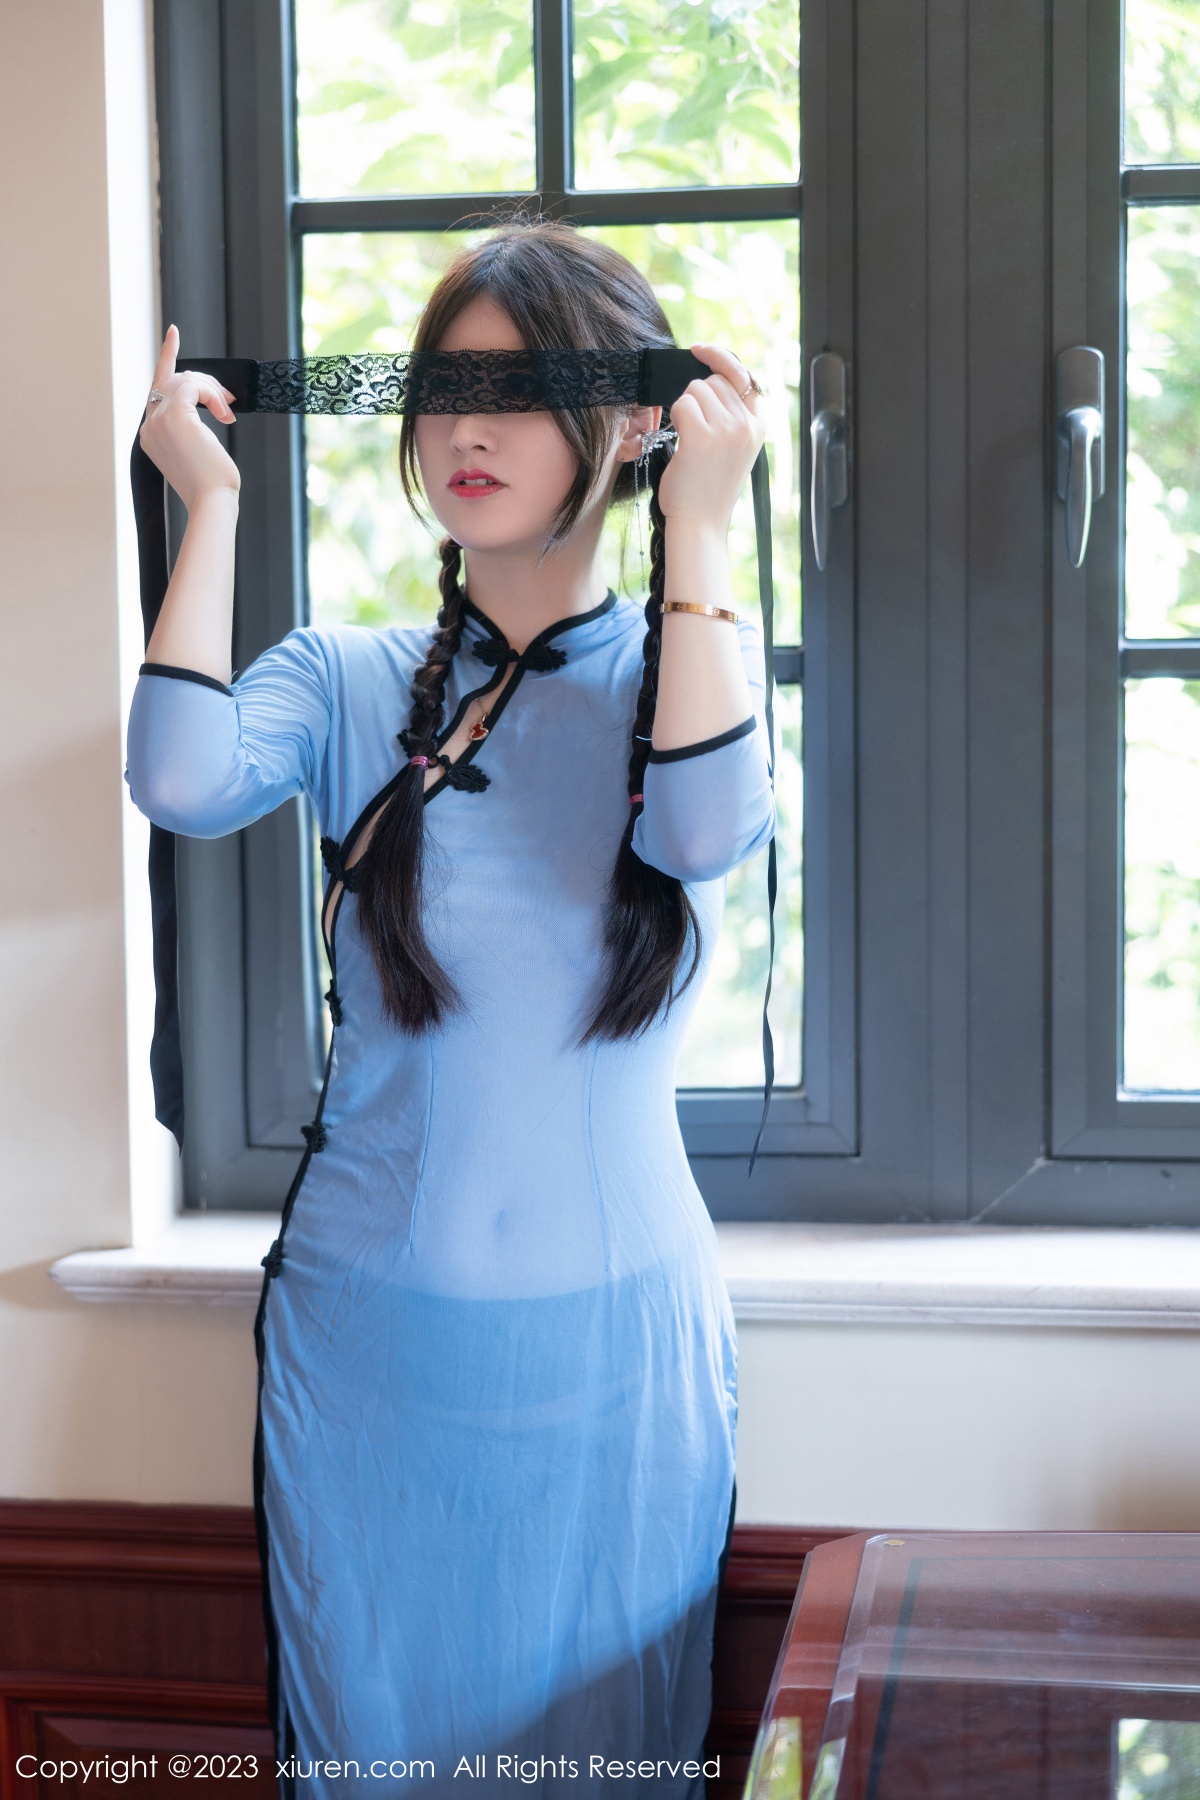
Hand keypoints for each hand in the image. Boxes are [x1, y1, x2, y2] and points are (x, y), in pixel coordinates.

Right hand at [138, 325, 239, 510]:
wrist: (212, 501)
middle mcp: (148, 426)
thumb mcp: (198, 453)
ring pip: (184, 380)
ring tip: (227, 410)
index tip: (174, 333)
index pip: (156, 390)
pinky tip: (224, 413)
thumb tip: (212, 404)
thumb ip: (193, 428)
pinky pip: (192, 386)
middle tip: (226, 400)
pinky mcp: (174, 415)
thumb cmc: (212, 486)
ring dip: (212, 390)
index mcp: (151, 436)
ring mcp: (157, 420)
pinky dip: (212, 394)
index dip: (166, 359)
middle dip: (202, 382)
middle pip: (171, 380)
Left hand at [654, 344, 766, 529]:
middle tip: (696, 433)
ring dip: (685, 409)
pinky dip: (676, 419)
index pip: (743, 374)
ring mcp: (727, 429)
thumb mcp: (735, 450)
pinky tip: (681, 443)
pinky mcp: (702, 436)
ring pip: (696, 389)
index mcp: (759, 426)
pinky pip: (682, 404)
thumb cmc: (709, 489)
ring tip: (690, 443)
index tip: (700, 351)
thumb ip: (733, 416)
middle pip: (714, 380)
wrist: (701, 523)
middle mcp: (747, 424)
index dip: (720, 359)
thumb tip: (713, 379)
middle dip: (698, 398)